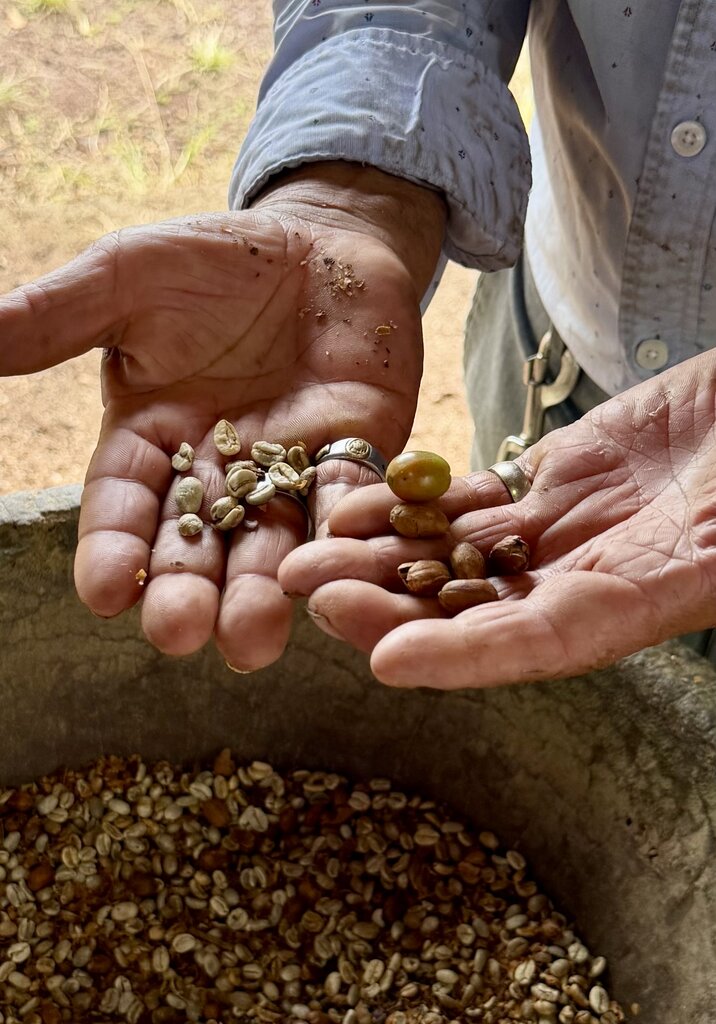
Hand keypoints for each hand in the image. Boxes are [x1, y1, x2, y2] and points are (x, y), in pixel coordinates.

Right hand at [0, 163, 444, 668]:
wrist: (320, 243)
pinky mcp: (355, 455)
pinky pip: (349, 497)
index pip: (123, 503)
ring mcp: (290, 469)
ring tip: (253, 643)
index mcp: (152, 437)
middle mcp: (218, 470)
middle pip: (197, 544)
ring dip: (262, 592)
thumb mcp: (129, 277)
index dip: (113, 548)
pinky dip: (342, 529)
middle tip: (180, 636)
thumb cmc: (215, 260)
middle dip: (187, 592)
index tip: (105, 593)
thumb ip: (61, 315)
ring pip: (272, 541)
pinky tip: (337, 565)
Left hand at [279, 351, 715, 686]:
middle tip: (312, 598)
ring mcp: (558, 532)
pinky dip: (411, 503)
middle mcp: (582, 580)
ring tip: (303, 555)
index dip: (464, 657)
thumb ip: (703, 555)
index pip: (540, 642)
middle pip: (472, 610)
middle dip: (389, 610)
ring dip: (377, 560)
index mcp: (638, 601)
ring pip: (454, 557)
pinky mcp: (545, 482)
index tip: (387, 659)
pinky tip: (354, 504)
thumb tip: (670, 579)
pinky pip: (467, 500)